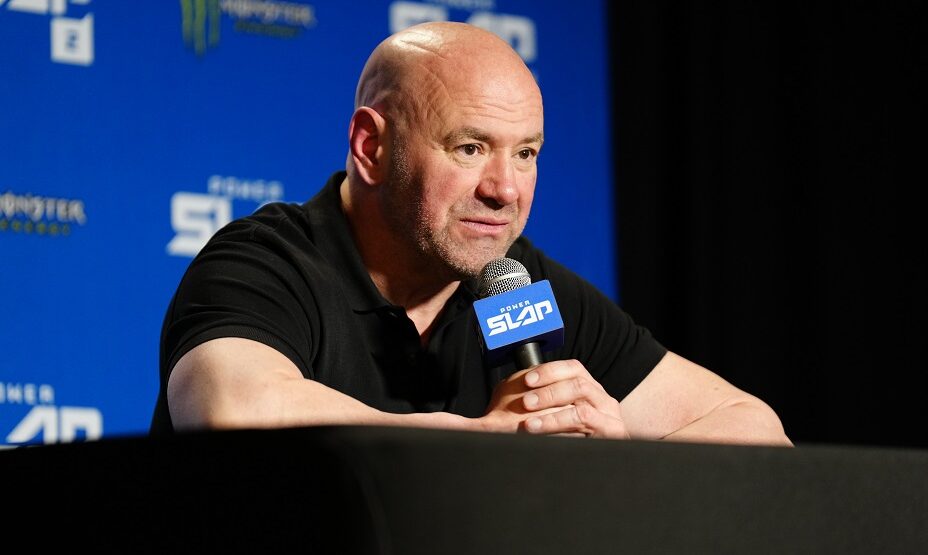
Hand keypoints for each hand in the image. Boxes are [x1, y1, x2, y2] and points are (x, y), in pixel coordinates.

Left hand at [516, 359, 630, 438]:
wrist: (599, 474)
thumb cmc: (570, 444)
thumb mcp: (556, 420)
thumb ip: (542, 404)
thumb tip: (515, 389)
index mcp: (590, 391)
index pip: (572, 368)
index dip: (549, 370)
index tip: (527, 380)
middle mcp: (601, 399)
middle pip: (577, 379)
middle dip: (548, 387)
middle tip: (524, 401)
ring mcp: (609, 413)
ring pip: (581, 393)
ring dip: (551, 400)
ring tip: (529, 417)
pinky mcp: (612, 429)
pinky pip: (583, 416)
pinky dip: (557, 420)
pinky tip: (538, 427)